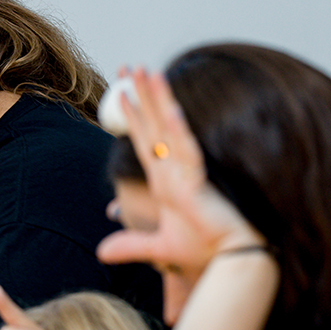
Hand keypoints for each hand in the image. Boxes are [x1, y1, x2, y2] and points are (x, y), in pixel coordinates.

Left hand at [96, 67, 264, 273]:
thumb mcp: (158, 250)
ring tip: (148, 72)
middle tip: (127, 66)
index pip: (144, 140)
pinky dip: (182, 135)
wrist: (229, 263)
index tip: (120, 91)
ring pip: (171, 129)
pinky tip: (174, 113)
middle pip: (154, 124)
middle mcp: (175, 169)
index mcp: (166, 180)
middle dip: (141, 95)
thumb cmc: (204, 251)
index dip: (132, 116)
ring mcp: (188, 173)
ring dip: (160, 101)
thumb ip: (130, 246)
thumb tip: (101, 252)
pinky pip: (190, 154)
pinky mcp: (201, 183)